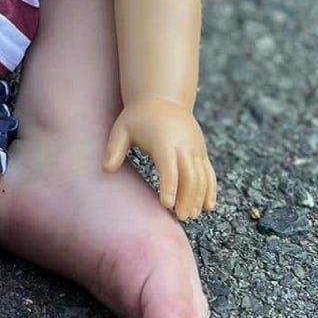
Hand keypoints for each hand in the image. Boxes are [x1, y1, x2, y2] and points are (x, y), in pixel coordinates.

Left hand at [104, 97, 216, 220]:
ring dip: (199, 197)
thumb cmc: (138, 117)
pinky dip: (211, 190)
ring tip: (191, 216)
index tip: (166, 205)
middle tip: (180, 218)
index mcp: (164, 141)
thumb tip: (106, 170)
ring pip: (203, 177)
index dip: (169, 186)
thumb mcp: (122, 128)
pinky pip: (210, 173)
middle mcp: (184, 146)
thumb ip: (114, 149)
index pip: (169, 167)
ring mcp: (195, 149)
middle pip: (190, 176)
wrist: (164, 99)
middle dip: (187, 198)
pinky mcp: (202, 152)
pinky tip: (208, 207)